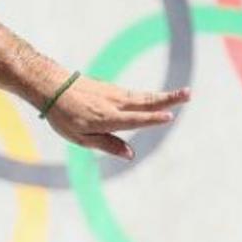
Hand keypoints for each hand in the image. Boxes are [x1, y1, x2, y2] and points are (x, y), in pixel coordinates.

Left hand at [41, 74, 191, 160]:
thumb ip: (107, 145)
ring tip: (182, 94)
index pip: (135, 119)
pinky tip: (157, 98)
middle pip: (146, 102)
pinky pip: (134, 94)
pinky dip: (148, 96)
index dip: (152, 119)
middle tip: (189, 93)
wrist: (52, 86)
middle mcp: (114, 104)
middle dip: (169, 99)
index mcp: (107, 118)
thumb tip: (131, 155)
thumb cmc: (64, 116)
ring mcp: (114, 94)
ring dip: (164, 95)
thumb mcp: (80, 138)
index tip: (170, 116)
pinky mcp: (111, 89)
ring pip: (143, 96)